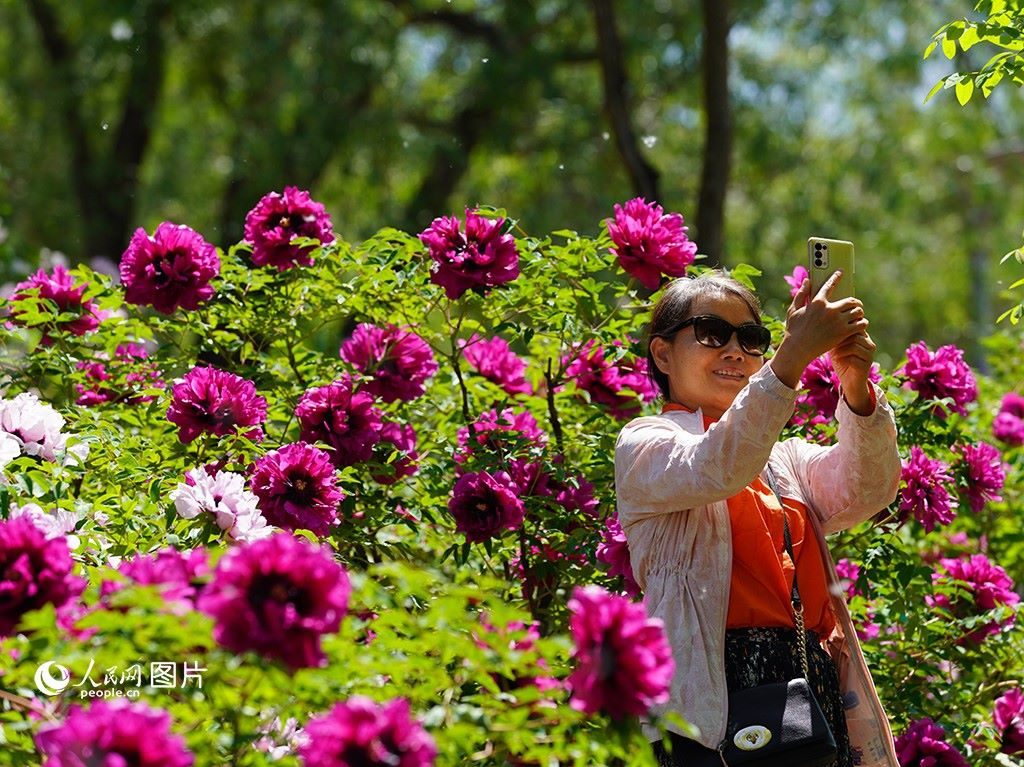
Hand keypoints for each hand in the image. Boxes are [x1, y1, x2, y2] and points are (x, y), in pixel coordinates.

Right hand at [770, 271, 867, 387]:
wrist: (797, 349)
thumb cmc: (793, 330)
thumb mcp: (793, 310)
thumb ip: (801, 294)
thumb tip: (807, 281)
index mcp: (817, 302)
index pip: (830, 285)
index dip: (836, 277)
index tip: (841, 272)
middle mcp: (829, 309)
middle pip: (851, 300)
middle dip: (856, 303)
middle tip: (856, 306)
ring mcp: (837, 321)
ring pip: (858, 311)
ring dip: (860, 313)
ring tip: (858, 317)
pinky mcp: (843, 332)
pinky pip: (861, 324)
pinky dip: (862, 324)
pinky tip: (859, 326)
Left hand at [830, 329, 876, 414]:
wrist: (850, 381)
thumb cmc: (842, 361)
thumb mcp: (837, 347)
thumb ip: (836, 335)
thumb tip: (825, 323)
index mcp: (864, 337)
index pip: (855, 326)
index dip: (841, 330)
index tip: (830, 335)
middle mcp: (870, 345)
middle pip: (854, 335)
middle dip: (840, 340)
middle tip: (831, 347)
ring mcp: (869, 355)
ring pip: (854, 346)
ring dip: (840, 350)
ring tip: (833, 355)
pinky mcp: (866, 366)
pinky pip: (853, 359)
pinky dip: (842, 359)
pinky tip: (837, 361)